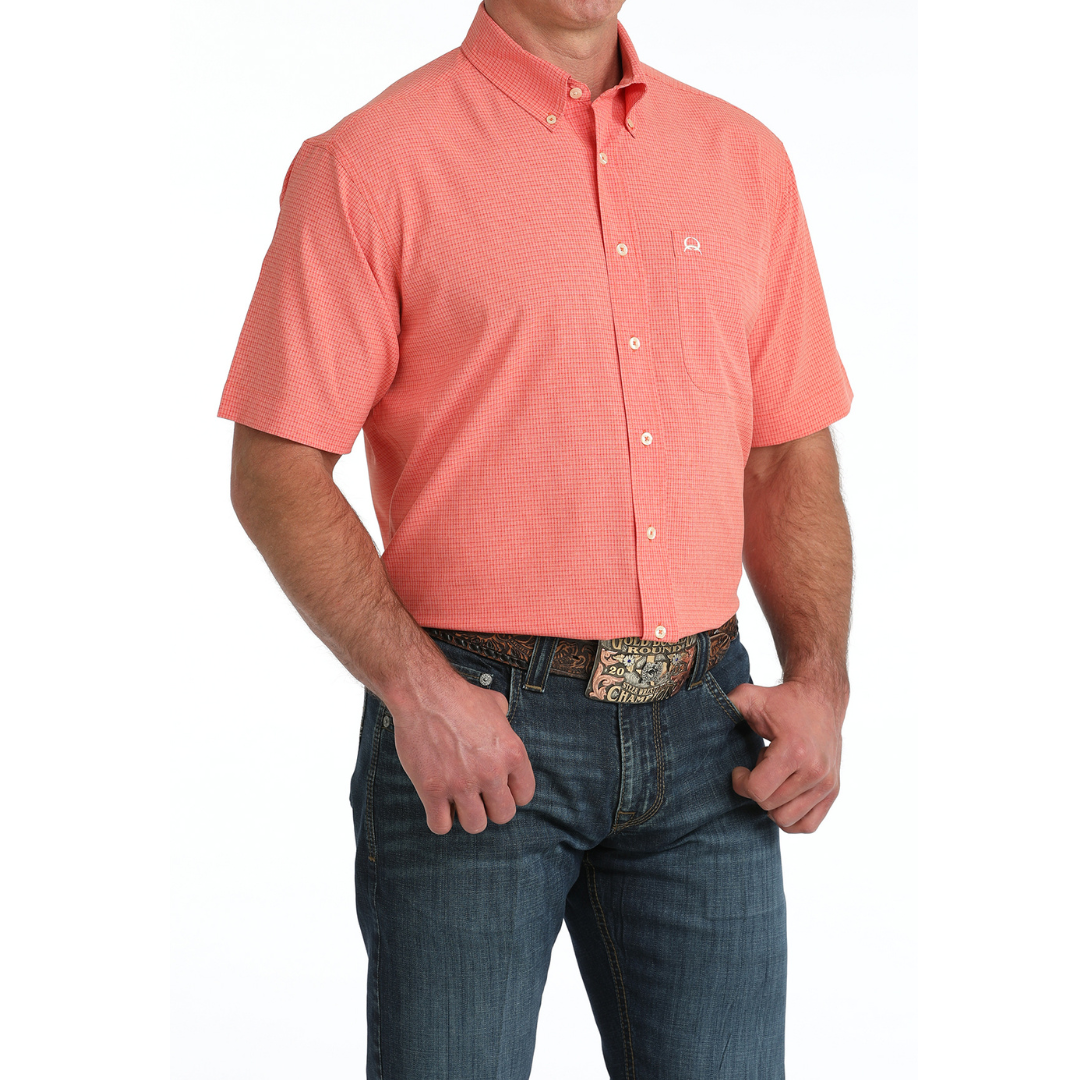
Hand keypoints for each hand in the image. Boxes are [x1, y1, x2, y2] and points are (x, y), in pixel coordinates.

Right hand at [389, 675, 535, 835]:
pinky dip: (439, 819)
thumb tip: (504, 724)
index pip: (524, 795)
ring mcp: (462, 784)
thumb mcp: (496, 705)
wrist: (425, 693)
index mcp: (512, 753)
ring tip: (457, 799)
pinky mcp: (433, 790)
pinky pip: (441, 826)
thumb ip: (505, 723)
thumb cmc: (459, 696)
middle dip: (490, 807)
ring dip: (465, 815)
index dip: (511, 793)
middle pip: (503, 815)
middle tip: (477, 795)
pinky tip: (437, 803)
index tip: (498, 788)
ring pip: (475, 825)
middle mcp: (491, 773)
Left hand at [727, 679, 844, 833]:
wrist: (820, 698)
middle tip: (758, 768)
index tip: (739, 770)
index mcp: (794, 751)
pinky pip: (808, 825)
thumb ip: (726, 704)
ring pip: (786, 820)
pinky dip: (790, 818)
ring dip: (772, 804)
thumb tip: (699, 710)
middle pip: (770, 806)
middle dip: (756, 790)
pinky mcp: (833, 791)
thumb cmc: (782, 700)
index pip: (758, 791)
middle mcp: (814, 771)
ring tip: (773, 779)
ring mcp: (827, 783)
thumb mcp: (750, 696)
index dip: (740, 783)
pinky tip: (782, 796)